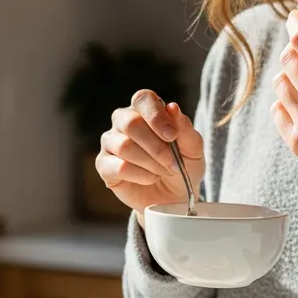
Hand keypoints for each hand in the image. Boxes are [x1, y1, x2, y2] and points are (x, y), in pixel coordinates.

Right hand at [98, 89, 204, 226]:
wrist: (172, 198)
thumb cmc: (183, 168)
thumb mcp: (194, 150)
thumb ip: (186, 129)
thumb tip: (172, 108)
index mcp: (144, 111)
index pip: (142, 99)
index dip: (156, 116)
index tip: (172, 136)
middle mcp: (123, 122)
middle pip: (131, 123)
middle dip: (157, 147)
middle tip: (173, 163)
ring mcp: (110, 143)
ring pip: (124, 146)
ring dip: (151, 163)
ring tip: (163, 172)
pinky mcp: (104, 165)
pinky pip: (119, 167)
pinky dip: (140, 176)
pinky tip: (149, 179)